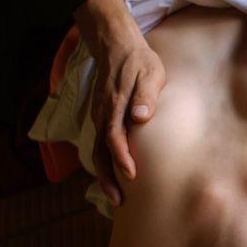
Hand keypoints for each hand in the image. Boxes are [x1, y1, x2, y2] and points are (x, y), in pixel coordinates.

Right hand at [89, 40, 165, 206]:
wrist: (117, 45)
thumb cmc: (139, 61)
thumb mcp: (150, 73)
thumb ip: (146, 95)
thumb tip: (141, 116)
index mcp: (114, 104)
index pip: (114, 136)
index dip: (121, 157)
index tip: (131, 174)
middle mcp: (102, 113)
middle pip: (100, 151)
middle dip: (107, 178)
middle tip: (119, 201)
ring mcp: (99, 116)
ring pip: (97, 151)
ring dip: (104, 175)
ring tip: (115, 197)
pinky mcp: (101, 117)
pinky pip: (99, 145)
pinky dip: (104, 163)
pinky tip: (113, 177)